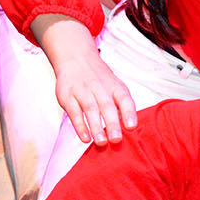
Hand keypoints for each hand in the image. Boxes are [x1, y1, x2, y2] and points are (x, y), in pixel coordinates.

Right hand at [36, 15, 137, 145]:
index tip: (131, 126)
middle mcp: (100, 88)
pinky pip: (74, 112)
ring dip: (96, 127)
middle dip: (112, 123)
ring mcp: (83, 91)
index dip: (129, 112)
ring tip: (101, 142)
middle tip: (116, 139)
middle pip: (107, 106)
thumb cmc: (99, 78)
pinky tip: (85, 137)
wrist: (75, 58)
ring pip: (90, 109)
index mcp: (114, 86)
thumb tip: (129, 128)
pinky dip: (80, 126)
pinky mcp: (68, 96)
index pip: (124, 98)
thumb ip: (121, 105)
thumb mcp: (114, 85)